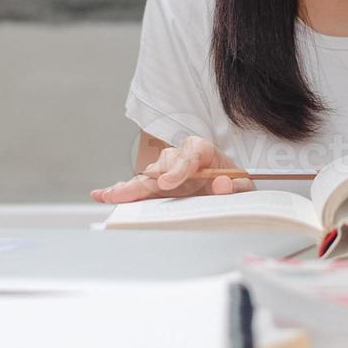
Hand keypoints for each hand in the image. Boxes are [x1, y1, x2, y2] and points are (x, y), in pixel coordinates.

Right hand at [90, 136, 253, 202]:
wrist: (231, 188)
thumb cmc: (235, 184)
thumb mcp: (244, 186)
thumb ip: (236, 185)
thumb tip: (223, 184)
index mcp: (204, 151)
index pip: (190, 153)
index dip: (177, 168)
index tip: (168, 183)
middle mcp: (181, 157)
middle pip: (162, 164)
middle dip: (146, 180)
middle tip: (130, 192)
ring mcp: (167, 171)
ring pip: (148, 175)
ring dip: (129, 187)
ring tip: (110, 196)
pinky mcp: (158, 185)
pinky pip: (140, 186)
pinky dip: (121, 191)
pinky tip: (103, 195)